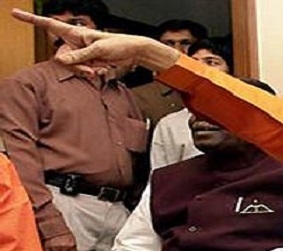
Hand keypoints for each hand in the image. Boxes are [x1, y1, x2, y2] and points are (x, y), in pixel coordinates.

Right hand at [11, 9, 178, 75]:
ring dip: (84, 71)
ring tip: (100, 69)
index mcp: (75, 32)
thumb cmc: (119, 44)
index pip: (49, 25)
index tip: (15, 13)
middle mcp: (75, 42)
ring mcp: (81, 53)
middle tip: (90, 69)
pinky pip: (82, 71)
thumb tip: (61, 61)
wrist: (134, 52)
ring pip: (71, 67)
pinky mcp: (88, 62)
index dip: (31, 20)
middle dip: (75, 65)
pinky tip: (102, 70)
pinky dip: (91, 73)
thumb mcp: (99, 50)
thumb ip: (80, 56)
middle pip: (62, 56)